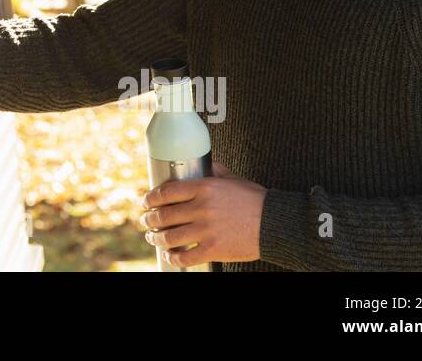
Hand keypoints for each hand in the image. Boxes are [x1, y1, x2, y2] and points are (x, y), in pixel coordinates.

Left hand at [138, 160, 266, 266]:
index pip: (167, 192)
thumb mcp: (233, 179)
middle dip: (150, 220)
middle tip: (147, 222)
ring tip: (153, 238)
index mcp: (204, 187)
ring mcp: (207, 230)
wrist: (276, 224)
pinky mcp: (213, 250)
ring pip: (170, 237)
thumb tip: (203, 163)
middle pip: (164, 215)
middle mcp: (202, 208)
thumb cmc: (255, 200)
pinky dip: (173, 258)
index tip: (145, 202)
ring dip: (157, 239)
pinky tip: (170, 256)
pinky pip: (185, 257)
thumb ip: (215, 171)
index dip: (150, 199)